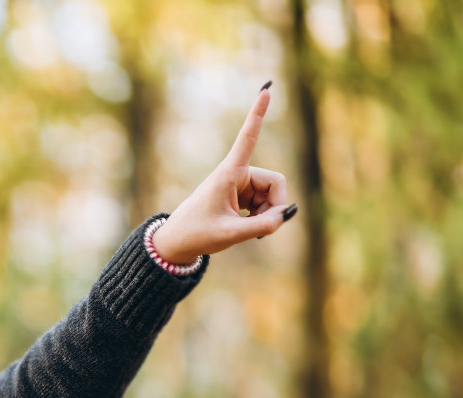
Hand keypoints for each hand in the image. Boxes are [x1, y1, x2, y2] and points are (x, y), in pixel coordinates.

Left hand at [150, 81, 296, 263]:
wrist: (178, 242)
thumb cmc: (197, 234)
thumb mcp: (229, 234)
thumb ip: (260, 227)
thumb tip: (284, 216)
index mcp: (229, 173)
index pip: (247, 139)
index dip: (257, 116)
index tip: (266, 90)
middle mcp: (237, 173)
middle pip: (275, 182)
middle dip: (275, 205)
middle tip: (263, 228)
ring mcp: (241, 184)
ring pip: (272, 195)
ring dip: (267, 214)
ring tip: (247, 229)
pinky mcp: (242, 194)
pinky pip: (265, 203)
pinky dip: (261, 216)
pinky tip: (247, 226)